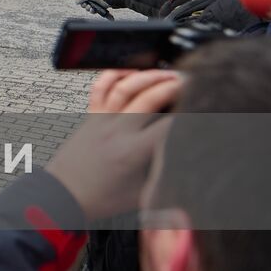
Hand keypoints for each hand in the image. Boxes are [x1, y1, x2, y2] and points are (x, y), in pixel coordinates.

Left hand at [46, 70, 180, 220]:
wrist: (63, 194)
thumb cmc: (102, 199)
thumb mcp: (143, 194)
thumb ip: (165, 177)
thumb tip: (190, 166)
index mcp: (133, 152)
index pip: (170, 125)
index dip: (192, 115)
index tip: (207, 109)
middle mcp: (117, 130)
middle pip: (150, 97)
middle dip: (175, 86)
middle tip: (194, 82)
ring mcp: (101, 119)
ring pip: (126, 86)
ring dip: (150, 76)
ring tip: (169, 73)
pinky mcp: (90, 116)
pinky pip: (100, 87)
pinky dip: (115, 74)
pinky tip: (131, 70)